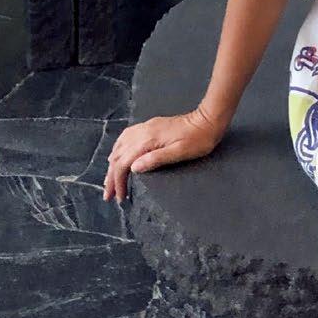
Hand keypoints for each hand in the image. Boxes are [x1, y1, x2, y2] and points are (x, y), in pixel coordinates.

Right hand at [102, 106, 223, 202]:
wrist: (208, 119)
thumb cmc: (198, 139)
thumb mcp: (179, 153)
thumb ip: (155, 159)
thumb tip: (133, 168)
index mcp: (148, 140)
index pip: (124, 163)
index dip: (118, 182)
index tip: (119, 198)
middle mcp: (143, 132)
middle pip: (118, 156)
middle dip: (111, 176)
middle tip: (109, 195)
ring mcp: (146, 127)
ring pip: (120, 146)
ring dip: (112, 164)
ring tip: (110, 179)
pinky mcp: (151, 126)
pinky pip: (127, 137)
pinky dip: (118, 149)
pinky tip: (118, 155)